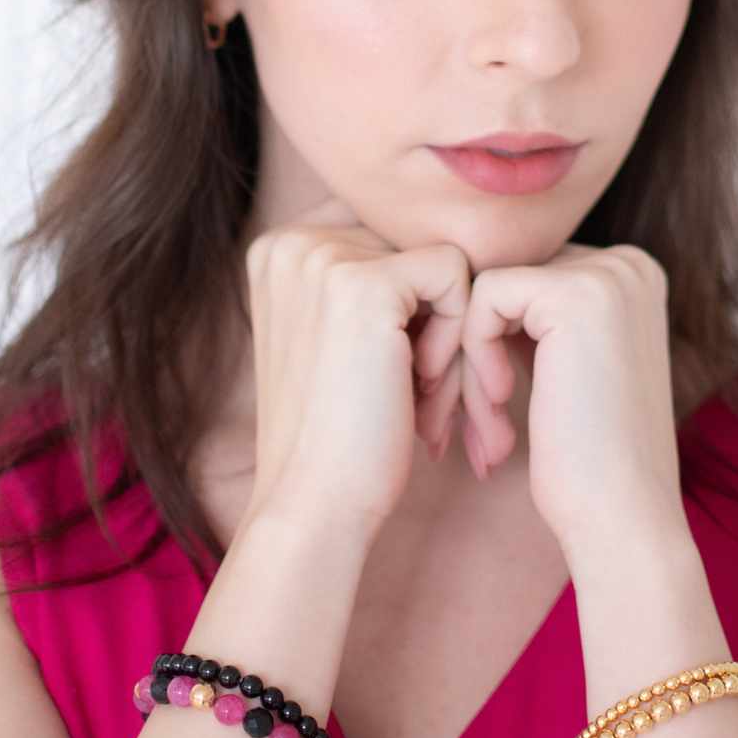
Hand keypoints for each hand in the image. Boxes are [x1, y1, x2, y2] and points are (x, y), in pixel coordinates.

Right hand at [243, 200, 471, 535]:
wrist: (313, 504)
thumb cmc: (341, 435)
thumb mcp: (344, 339)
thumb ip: (375, 282)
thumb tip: (449, 242)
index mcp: (280, 248)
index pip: (389, 234)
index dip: (415, 299)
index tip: (405, 367)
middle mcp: (291, 240)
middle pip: (417, 245)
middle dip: (438, 321)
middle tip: (427, 393)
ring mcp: (321, 256)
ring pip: (442, 263)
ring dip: (452, 335)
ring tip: (428, 400)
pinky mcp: (362, 284)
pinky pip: (456, 276)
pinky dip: (458, 336)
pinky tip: (425, 389)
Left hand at [459, 244, 686, 558]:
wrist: (623, 519)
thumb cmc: (587, 462)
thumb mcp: (566, 369)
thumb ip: (536, 319)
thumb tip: (470, 286)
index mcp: (632, 276)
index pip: (525, 281)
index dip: (492, 342)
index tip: (485, 407)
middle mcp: (627, 264)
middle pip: (506, 282)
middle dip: (474, 353)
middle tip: (471, 424)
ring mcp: (608, 274)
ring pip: (488, 292)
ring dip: (469, 363)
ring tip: (485, 427)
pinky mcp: (575, 294)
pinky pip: (483, 298)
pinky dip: (474, 353)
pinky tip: (499, 405)